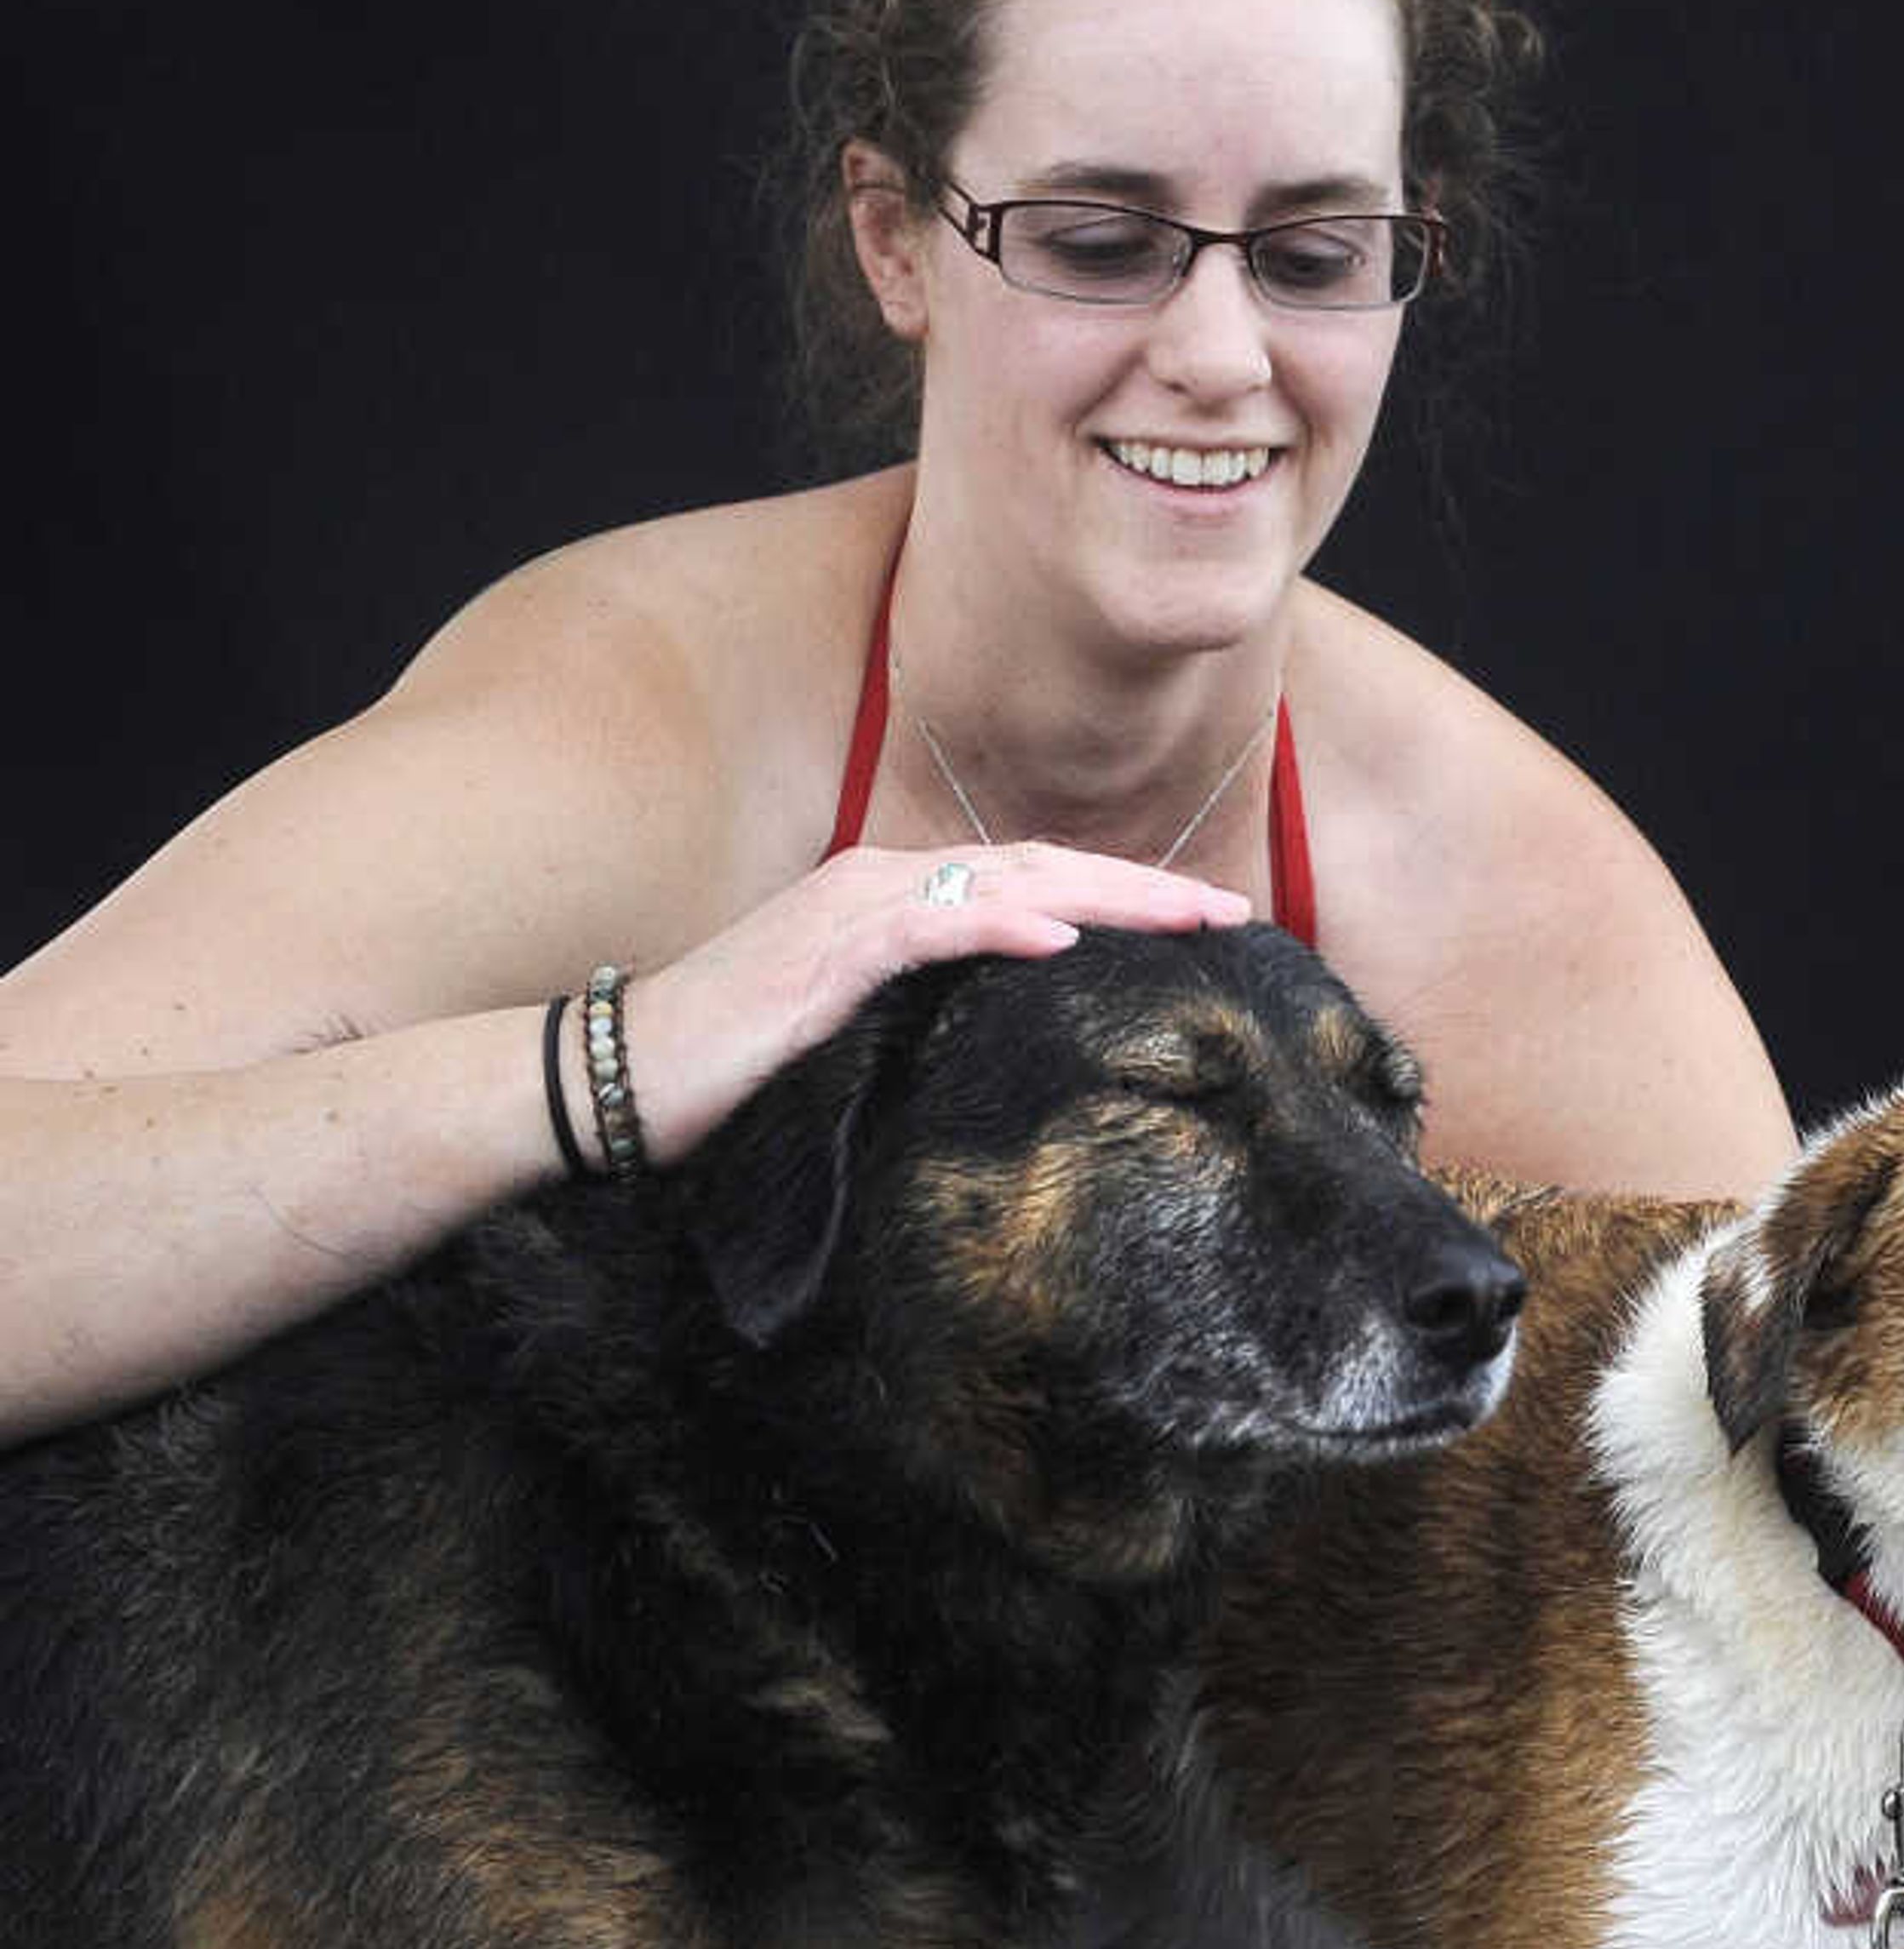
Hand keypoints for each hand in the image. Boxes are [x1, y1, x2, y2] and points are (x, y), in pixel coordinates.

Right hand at [589, 843, 1248, 1164]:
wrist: (623, 1078)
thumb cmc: (738, 1070)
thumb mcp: (858, 1037)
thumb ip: (932, 1017)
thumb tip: (1017, 1043)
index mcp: (896, 900)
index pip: (1032, 885)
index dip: (1124, 897)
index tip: (1207, 924)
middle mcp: (881, 883)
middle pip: (1039, 870)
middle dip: (1143, 889)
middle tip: (1235, 914)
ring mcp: (851, 909)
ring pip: (1004, 885)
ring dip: (1104, 896)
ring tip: (1187, 915)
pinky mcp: (822, 954)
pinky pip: (927, 928)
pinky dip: (999, 927)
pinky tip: (1063, 938)